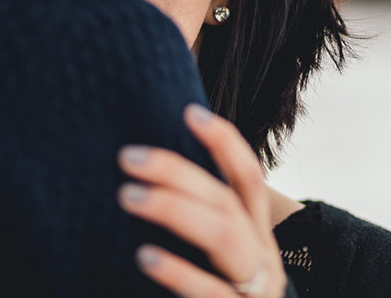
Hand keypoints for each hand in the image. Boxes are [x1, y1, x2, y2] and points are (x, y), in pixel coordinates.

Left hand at [117, 104, 286, 297]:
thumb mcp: (224, 263)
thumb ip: (202, 225)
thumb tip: (148, 180)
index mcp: (257, 236)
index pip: (248, 177)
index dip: (223, 142)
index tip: (189, 111)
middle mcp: (262, 257)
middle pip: (227, 201)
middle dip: (179, 172)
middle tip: (128, 157)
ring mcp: (255, 290)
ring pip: (226, 236)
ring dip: (177, 210)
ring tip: (128, 196)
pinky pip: (212, 294)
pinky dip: (179, 273)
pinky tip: (145, 257)